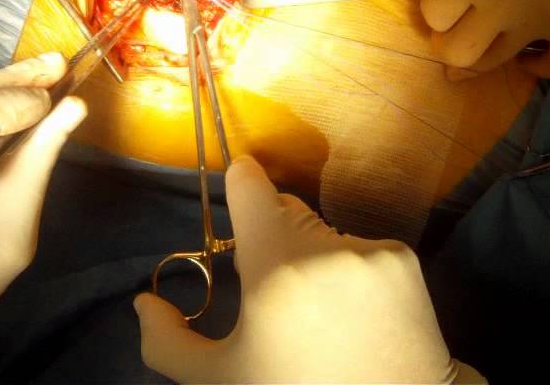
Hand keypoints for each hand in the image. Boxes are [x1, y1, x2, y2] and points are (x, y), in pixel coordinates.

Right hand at [134, 157, 457, 383]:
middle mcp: (325, 247)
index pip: (252, 187)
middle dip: (273, 240)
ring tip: (320, 315)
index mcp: (275, 267)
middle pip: (285, 213)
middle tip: (276, 297)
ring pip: (324, 234)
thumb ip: (169, 341)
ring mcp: (370, 251)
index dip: (239, 185)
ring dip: (314, 258)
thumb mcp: (221, 380)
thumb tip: (144, 301)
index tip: (236, 191)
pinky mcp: (404, 262)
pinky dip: (354, 273)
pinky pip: (363, 249)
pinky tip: (357, 316)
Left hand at [410, 0, 549, 78]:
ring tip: (473, 40)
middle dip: (445, 39)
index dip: (431, 3)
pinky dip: (541, 67)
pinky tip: (527, 52)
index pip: (432, 14)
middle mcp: (499, 8)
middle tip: (451, 18)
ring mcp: (538, 21)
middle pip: (456, 51)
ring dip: (478, 57)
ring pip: (495, 64)